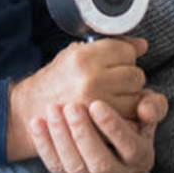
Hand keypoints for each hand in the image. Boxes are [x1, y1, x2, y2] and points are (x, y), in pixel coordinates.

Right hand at [7, 37, 146, 160]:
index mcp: (83, 57)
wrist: (31, 109)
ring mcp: (94, 105)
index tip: (116, 61)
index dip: (125, 55)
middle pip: (136, 75)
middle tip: (115, 81)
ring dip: (131, 98)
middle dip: (130, 78)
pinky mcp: (98, 126)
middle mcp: (90, 79)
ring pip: (137, 98)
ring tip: (112, 96)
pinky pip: (130, 119)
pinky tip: (112, 111)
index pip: (126, 51)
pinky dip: (127, 116)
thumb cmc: (56, 79)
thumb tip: (143, 45)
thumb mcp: (77, 52)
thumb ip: (111, 46)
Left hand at [29, 87, 167, 172]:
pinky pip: (55, 166)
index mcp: (140, 158)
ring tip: (53, 109)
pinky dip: (44, 145)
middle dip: (84, 134)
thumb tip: (145, 110)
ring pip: (75, 166)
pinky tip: (37, 122)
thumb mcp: (147, 109)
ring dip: (61, 138)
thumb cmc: (132, 115)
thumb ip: (153, 106)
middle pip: (100, 162)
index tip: (97, 104)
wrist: (106, 127)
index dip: (114, 128)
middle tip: (72, 107)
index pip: (129, 148)